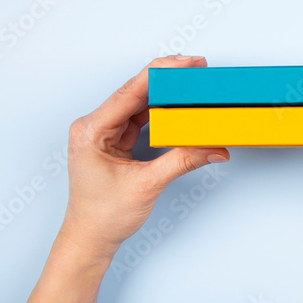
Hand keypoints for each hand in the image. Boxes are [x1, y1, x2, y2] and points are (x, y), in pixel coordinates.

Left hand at [58, 55, 228, 263]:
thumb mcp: (147, 185)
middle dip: (167, 79)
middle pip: (135, 91)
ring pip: (140, 103)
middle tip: (197, 70)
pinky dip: (162, 112)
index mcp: (92, 131)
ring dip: (166, 95)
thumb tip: (213, 147)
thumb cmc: (101, 216)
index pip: (130, 91)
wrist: (89, 239)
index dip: (161, 73)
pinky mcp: (115, 140)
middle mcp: (95, 126)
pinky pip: (141, 118)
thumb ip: (182, 161)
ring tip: (192, 86)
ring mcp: (105, 132)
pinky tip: (180, 107)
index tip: (186, 63)